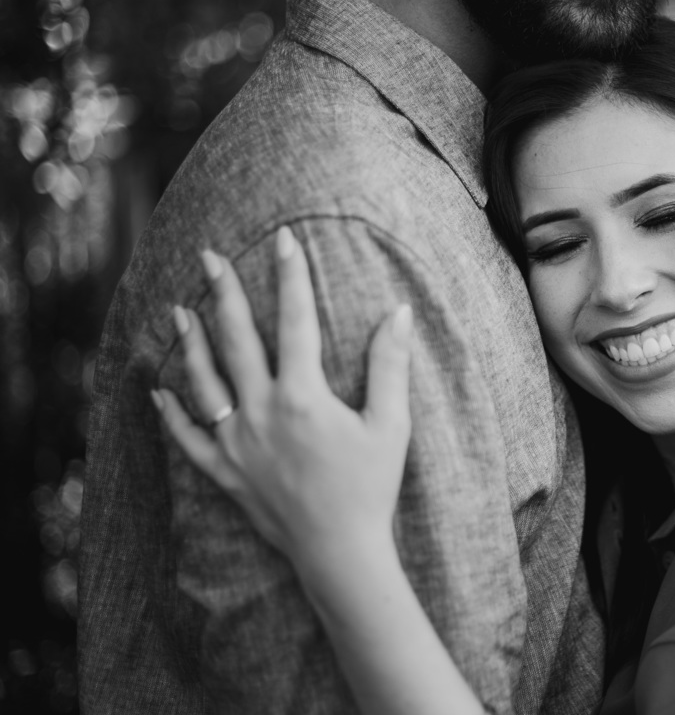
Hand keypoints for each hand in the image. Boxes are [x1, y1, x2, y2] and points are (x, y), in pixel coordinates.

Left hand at [153, 226, 413, 565]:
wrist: (340, 552)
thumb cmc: (370, 488)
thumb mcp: (391, 425)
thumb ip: (390, 365)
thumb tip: (399, 313)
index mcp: (303, 396)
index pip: (296, 321)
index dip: (290, 276)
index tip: (284, 239)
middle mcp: (261, 412)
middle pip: (237, 341)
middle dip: (224, 294)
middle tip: (210, 258)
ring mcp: (238, 443)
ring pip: (204, 382)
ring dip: (191, 343)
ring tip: (180, 310)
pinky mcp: (227, 472)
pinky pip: (189, 439)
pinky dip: (172, 414)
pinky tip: (158, 392)